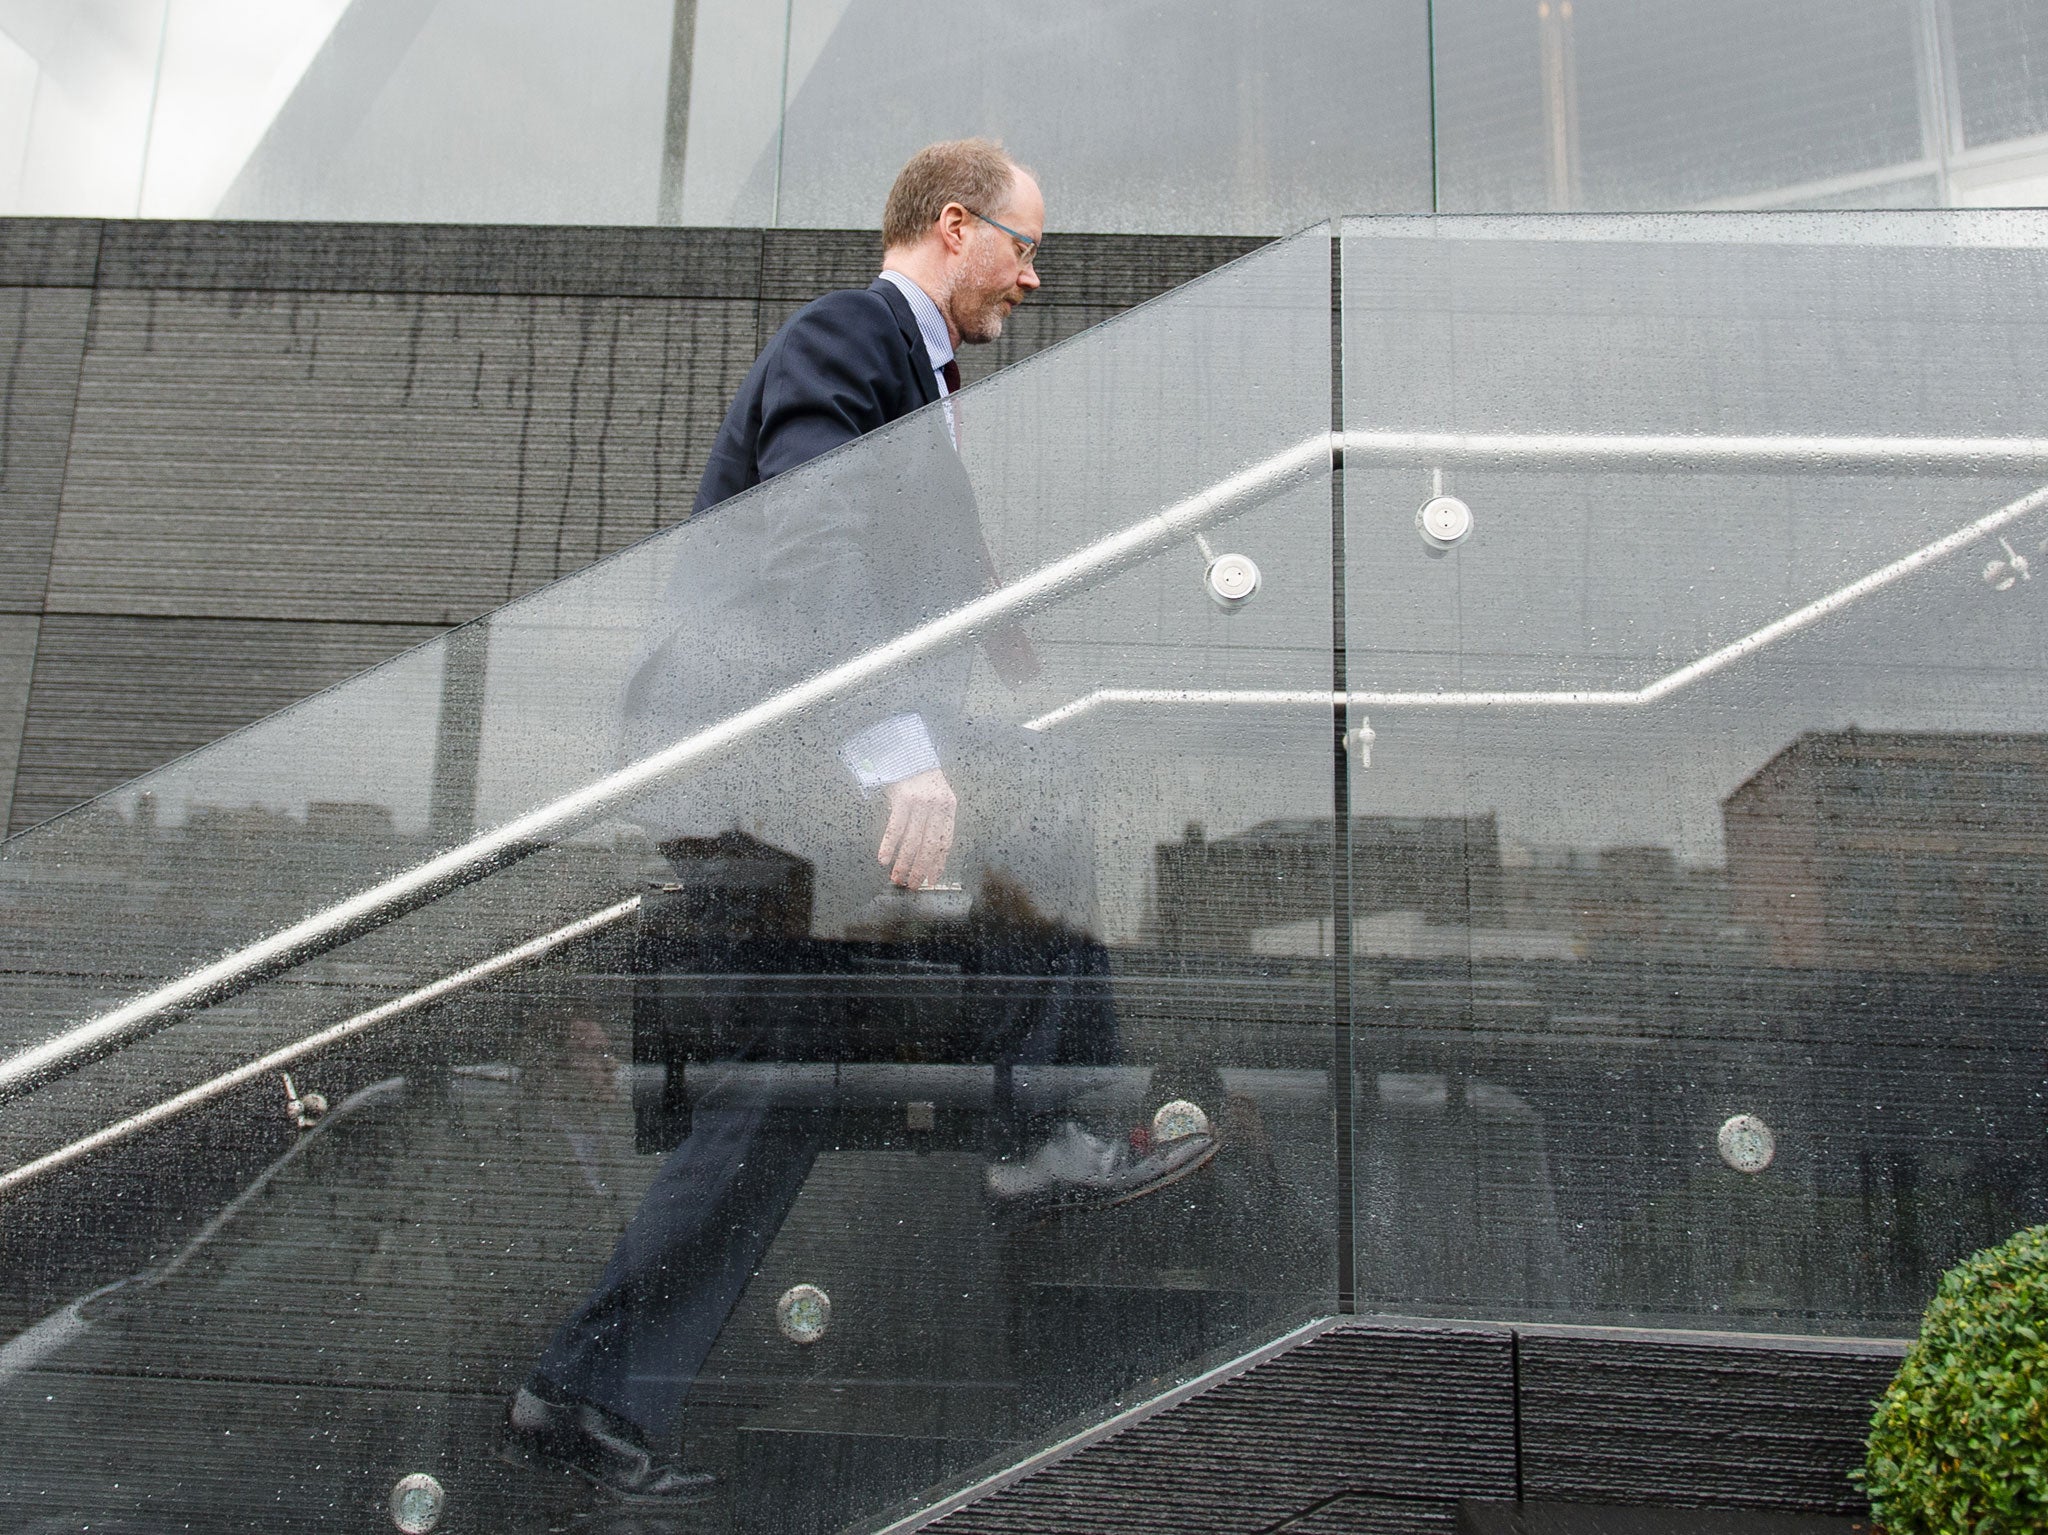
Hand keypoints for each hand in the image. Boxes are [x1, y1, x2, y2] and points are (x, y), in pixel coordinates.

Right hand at [878, 768, 956, 888]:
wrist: (908, 751)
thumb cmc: (921, 778)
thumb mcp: (936, 797)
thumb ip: (935, 820)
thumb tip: (927, 852)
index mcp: (949, 807)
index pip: (945, 842)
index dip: (938, 864)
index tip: (931, 880)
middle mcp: (937, 806)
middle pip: (929, 846)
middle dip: (920, 869)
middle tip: (912, 885)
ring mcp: (920, 802)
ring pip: (912, 841)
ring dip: (903, 863)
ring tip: (897, 878)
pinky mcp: (903, 798)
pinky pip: (895, 828)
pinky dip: (888, 845)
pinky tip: (883, 859)